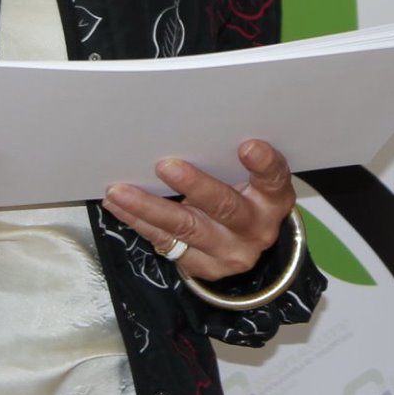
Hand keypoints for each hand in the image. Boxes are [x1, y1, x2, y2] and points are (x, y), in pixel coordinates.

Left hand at [101, 139, 294, 280]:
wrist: (246, 244)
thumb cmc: (244, 195)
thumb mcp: (251, 179)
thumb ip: (230, 160)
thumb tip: (187, 127)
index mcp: (273, 199)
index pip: (274, 178)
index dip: (263, 163)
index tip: (247, 145)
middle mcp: (256, 228)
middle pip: (225, 207)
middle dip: (194, 186)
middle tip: (165, 165)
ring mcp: (229, 251)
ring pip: (186, 228)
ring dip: (148, 207)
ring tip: (119, 191)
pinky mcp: (204, 266)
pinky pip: (166, 242)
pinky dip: (139, 221)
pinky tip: (119, 206)